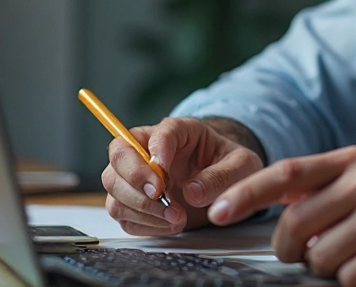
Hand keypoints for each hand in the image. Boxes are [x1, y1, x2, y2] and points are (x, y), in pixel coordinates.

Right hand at [101, 117, 263, 235]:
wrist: (225, 183)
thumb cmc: (230, 166)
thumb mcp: (241, 165)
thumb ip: (221, 176)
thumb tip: (193, 192)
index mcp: (179, 131)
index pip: (158, 132)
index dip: (156, 151)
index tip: (164, 174)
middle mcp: (149, 149)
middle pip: (119, 154)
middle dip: (135, 178)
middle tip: (160, 195)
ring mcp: (138, 176)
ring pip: (113, 186)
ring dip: (139, 206)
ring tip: (175, 217)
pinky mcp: (135, 202)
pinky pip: (122, 214)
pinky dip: (142, 223)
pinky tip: (168, 224)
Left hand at [207, 146, 355, 286]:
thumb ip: (332, 184)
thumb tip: (283, 205)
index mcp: (354, 160)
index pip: (287, 174)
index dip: (246, 192)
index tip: (217, 209)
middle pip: (295, 224)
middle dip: (290, 248)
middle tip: (303, 254)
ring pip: (321, 256)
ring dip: (328, 266)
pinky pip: (351, 277)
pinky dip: (355, 279)